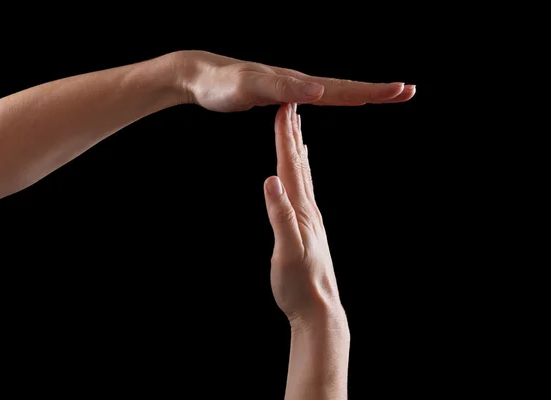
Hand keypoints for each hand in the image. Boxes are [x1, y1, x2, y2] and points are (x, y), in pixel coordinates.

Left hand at [177, 50, 414, 111]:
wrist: (200, 77)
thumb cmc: (222, 83)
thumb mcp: (251, 86)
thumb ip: (284, 89)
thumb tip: (321, 91)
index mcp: (297, 83)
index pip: (343, 88)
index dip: (372, 92)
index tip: (401, 90)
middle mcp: (299, 83)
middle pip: (345, 88)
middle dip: (377, 91)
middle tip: (407, 91)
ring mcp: (291, 88)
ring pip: (333, 91)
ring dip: (359, 93)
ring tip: (381, 95)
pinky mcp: (280, 95)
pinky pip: (316, 98)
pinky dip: (334, 99)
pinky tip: (332, 100)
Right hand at [264, 103, 343, 330]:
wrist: (318, 308)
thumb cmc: (299, 283)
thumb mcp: (286, 250)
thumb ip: (280, 216)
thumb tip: (270, 182)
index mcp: (300, 209)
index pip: (290, 166)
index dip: (285, 136)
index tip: (283, 108)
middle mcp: (307, 209)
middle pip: (299, 164)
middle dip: (293, 134)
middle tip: (292, 106)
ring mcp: (309, 218)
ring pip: (304, 176)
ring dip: (299, 151)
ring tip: (298, 132)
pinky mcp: (307, 229)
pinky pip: (304, 192)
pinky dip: (302, 175)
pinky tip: (301, 175)